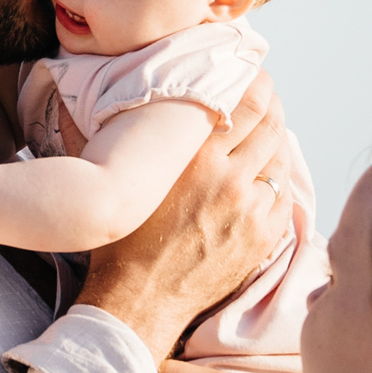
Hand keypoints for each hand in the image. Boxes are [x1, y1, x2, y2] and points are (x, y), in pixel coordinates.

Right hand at [75, 71, 288, 360]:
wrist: (140, 300)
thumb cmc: (122, 240)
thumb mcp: (117, 177)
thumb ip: (111, 131)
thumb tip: (87, 92)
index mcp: (196, 158)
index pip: (245, 102)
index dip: (256, 81)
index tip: (254, 72)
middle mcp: (229, 179)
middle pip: (270, 123)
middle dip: (272, 103)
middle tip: (266, 92)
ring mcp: (251, 210)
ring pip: (280, 157)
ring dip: (277, 139)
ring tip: (267, 129)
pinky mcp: (262, 237)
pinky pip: (284, 195)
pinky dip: (278, 178)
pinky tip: (267, 171)